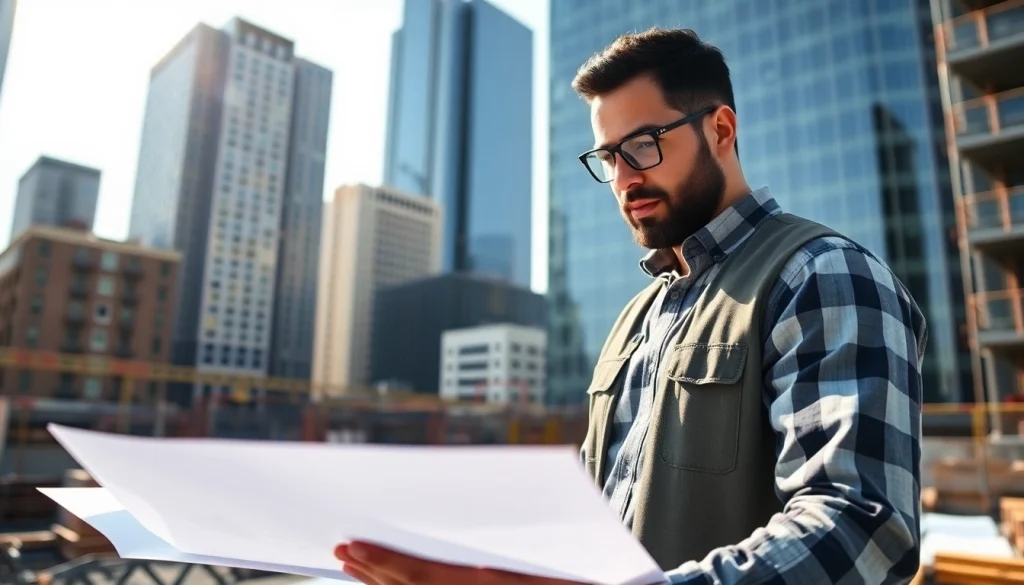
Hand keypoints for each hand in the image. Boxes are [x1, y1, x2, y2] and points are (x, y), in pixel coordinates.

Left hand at [334, 541, 590, 584]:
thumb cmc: (569, 574)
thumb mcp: (530, 557)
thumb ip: (490, 546)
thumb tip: (461, 520)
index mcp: (478, 582)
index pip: (415, 574)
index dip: (380, 560)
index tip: (351, 545)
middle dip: (371, 569)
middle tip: (340, 550)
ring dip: (379, 583)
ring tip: (352, 565)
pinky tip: (388, 583)